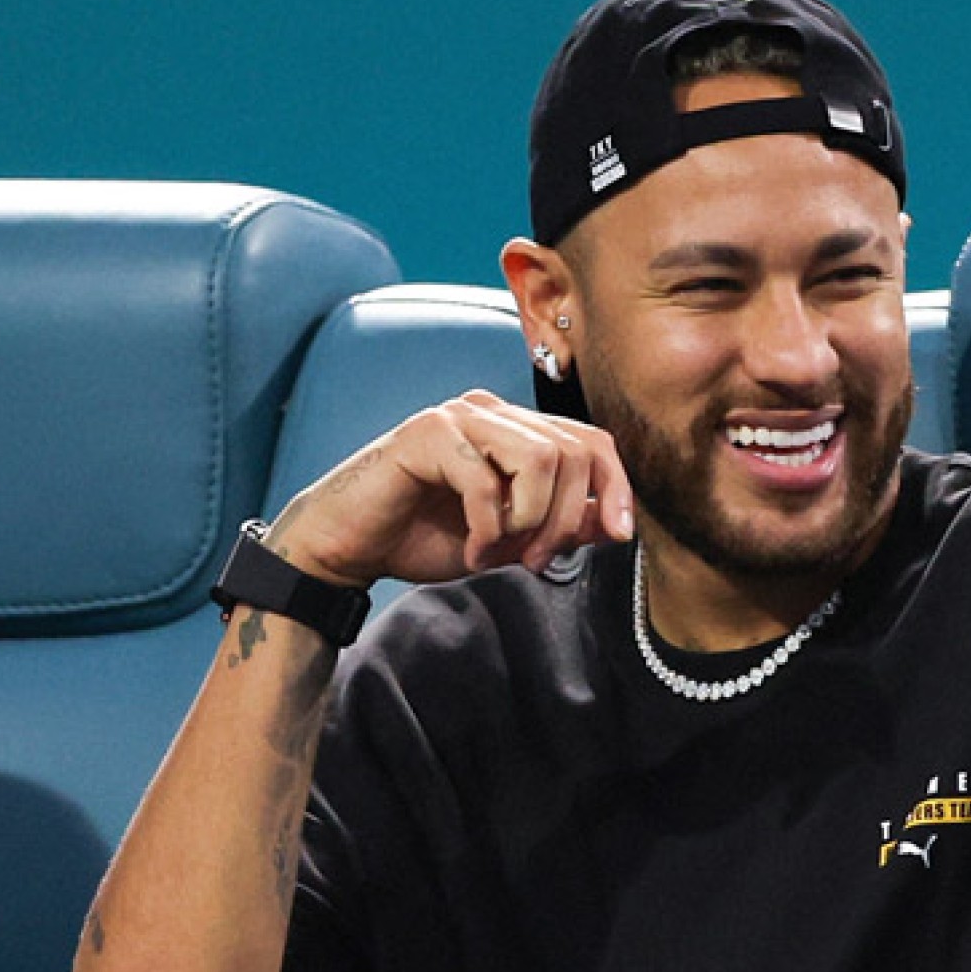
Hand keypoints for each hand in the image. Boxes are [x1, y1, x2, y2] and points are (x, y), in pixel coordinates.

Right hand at [266, 390, 632, 587]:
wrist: (350, 547)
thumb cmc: (423, 536)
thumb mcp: (509, 539)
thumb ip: (560, 525)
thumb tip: (614, 523)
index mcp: (517, 429)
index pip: (592, 441)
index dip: (616, 487)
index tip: (620, 535)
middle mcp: (493, 411)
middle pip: (574, 451)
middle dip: (565, 518)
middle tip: (534, 560)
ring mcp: (460, 417)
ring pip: (541, 459)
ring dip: (529, 521)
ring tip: (499, 552)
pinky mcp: (427, 434)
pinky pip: (486, 481)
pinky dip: (487, 528)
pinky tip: (470, 550)